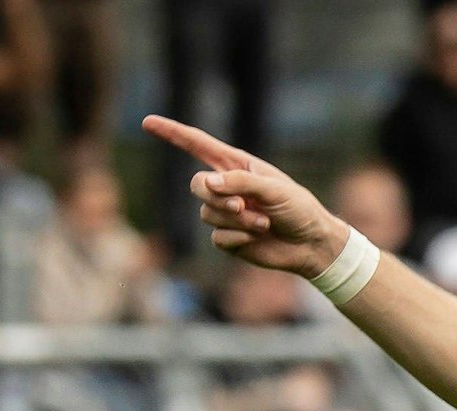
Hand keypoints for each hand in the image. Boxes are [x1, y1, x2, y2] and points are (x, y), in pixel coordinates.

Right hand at [141, 115, 348, 277]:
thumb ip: (240, 182)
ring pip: (207, 213)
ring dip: (236, 221)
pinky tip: (257, 238)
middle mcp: (227, 186)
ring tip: (263, 224)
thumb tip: (208, 184)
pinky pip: (217, 236)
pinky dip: (238, 238)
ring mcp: (226, 213)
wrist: (310, 244)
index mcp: (237, 166)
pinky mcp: (228, 237)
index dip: (172, 133)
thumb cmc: (298, 208)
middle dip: (216, 196)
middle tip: (242, 206)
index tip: (147, 121)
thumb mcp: (273, 188)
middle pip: (197, 184)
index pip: (197, 145)